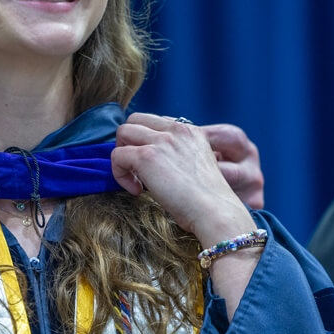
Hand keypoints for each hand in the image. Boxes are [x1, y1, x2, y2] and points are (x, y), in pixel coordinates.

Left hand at [112, 112, 260, 317]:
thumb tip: (157, 162)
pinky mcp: (146, 156)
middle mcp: (175, 130)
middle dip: (129, 143)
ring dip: (123, 156)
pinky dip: (120, 174)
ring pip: (123, 132)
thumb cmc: (209, 200)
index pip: (155, 121)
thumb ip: (180, 154)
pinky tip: (137, 191)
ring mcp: (160, 141)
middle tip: (137, 170)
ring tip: (137, 180)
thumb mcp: (198, 165)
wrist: (216, 212)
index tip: (153, 166)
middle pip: (134, 121)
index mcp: (190, 130)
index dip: (146, 141)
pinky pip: (116, 156)